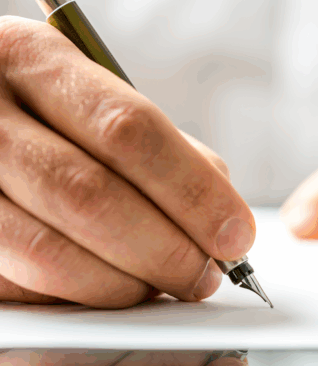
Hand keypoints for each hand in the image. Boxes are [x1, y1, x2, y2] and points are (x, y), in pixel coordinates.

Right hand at [0, 17, 254, 307]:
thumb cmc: (58, 118)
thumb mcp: (103, 106)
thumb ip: (171, 154)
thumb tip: (222, 226)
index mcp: (32, 60)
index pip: (128, 131)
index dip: (192, 192)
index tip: (235, 237)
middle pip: (90, 195)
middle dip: (165, 250)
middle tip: (204, 276)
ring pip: (50, 252)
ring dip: (126, 284)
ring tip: (165, 286)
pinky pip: (26, 285)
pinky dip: (84, 296)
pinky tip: (115, 288)